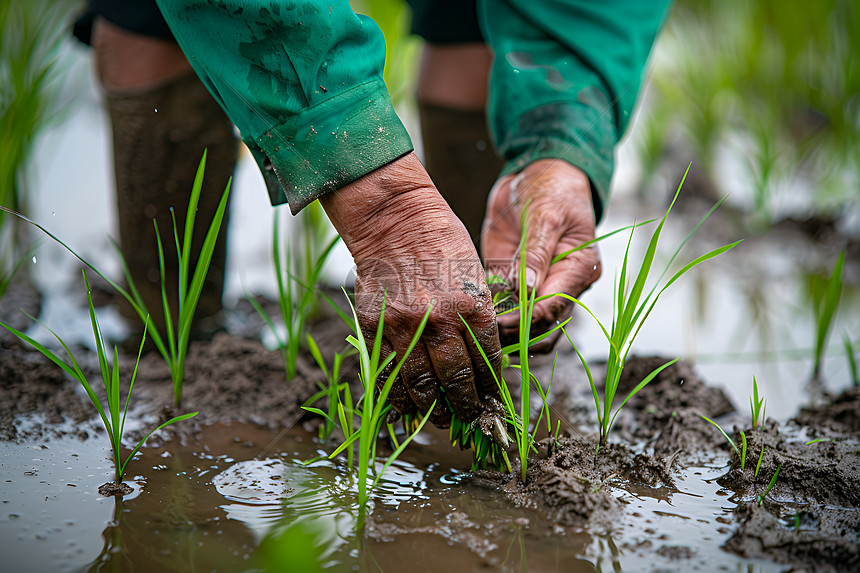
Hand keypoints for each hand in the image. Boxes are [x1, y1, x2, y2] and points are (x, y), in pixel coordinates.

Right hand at [320, 153, 503, 427]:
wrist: (395, 221)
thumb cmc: (442, 243)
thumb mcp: (477, 274)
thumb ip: (480, 316)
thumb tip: (485, 357)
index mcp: (473, 306)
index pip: (488, 362)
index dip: (491, 387)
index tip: (492, 399)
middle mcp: (440, 321)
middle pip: (457, 380)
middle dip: (466, 405)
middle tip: (469, 416)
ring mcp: (405, 327)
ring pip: (421, 385)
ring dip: (433, 408)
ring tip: (440, 417)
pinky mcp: (376, 328)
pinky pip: (387, 374)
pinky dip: (398, 396)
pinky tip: (407, 406)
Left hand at [481, 160, 601, 351]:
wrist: (536, 174)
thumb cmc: (552, 190)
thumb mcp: (546, 216)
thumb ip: (536, 254)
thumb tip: (529, 291)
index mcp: (578, 271)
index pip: (554, 307)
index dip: (528, 319)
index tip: (501, 322)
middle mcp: (560, 285)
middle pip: (543, 327)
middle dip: (516, 334)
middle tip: (485, 332)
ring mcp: (536, 286)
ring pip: (524, 325)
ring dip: (502, 331)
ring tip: (475, 331)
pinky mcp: (513, 280)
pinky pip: (502, 306)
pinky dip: (490, 314)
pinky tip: (471, 315)